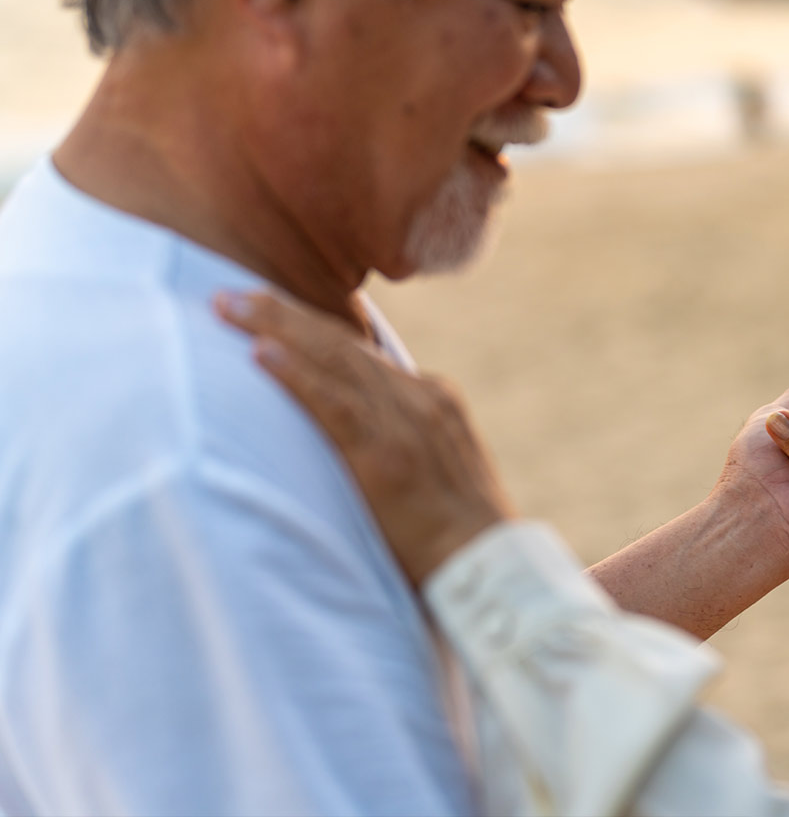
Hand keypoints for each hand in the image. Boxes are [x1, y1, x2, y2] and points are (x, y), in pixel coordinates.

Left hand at [216, 291, 511, 585]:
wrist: (489, 564)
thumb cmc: (459, 533)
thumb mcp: (439, 468)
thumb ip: (406, 440)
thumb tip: (362, 437)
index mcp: (433, 397)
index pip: (362, 354)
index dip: (311, 330)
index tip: (270, 312)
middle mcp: (420, 397)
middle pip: (342, 344)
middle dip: (283, 315)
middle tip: (230, 293)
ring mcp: (405, 422)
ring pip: (333, 360)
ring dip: (277, 328)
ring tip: (229, 306)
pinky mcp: (385, 454)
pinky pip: (334, 405)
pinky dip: (297, 376)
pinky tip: (262, 353)